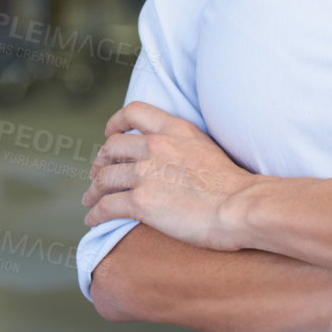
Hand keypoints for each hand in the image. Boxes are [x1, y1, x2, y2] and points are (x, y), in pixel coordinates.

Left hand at [81, 101, 257, 251]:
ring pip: (105, 177)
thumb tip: (171, 158)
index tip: (109, 134)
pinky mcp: (142, 202)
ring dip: (93, 190)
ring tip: (90, 200)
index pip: (133, 112)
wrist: (241, 207)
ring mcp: (146, 173)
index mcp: (174, 129)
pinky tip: (93, 219)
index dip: (115, 122)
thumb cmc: (233, 185)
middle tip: (97, 174)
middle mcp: (155, 145)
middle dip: (100, 162)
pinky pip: (107, 206)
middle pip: (112, 147)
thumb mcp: (206, 147)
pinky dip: (96, 213)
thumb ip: (183, 145)